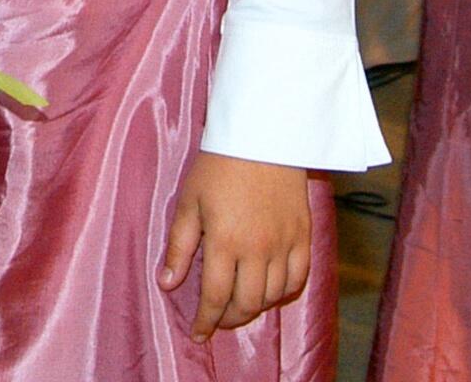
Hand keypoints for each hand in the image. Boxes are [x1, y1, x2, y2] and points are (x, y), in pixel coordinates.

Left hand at [162, 152, 311, 339]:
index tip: (198, 333)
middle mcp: (258, 250)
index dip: (206, 321)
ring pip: (272, 295)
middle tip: (218, 319)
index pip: (215, 298)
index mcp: (225, 242)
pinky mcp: (303, 236)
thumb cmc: (218, 166)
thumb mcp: (189, 203)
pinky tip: (270, 290)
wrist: (262, 136)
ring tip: (239, 305)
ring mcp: (284, 244)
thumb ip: (179, 247)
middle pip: (246, 304)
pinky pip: (299, 278)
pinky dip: (284, 292)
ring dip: (254, 307)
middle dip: (229, 319)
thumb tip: (167, 284)